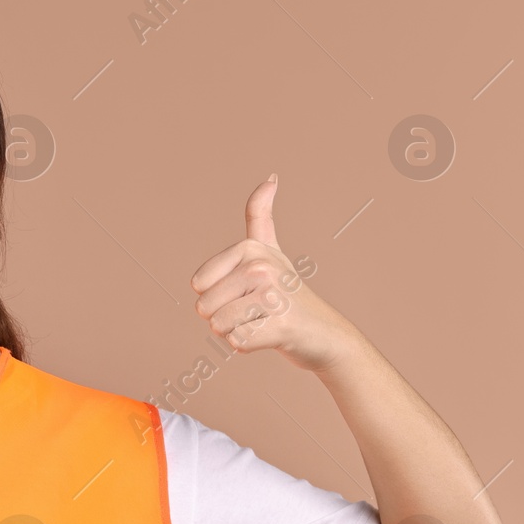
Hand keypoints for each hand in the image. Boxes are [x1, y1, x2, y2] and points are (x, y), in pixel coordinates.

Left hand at [189, 175, 358, 372]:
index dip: (215, 296)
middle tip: (256, 311)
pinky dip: (249, 346)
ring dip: (236, 332)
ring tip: (264, 322)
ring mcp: (273, 296)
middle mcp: (261, 266)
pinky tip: (272, 335)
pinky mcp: (281, 326)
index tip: (245, 291)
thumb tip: (271, 176)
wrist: (324, 333)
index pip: (198, 284)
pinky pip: (237, 343)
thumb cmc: (289, 292)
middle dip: (224, 317)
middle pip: (204, 308)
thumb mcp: (271, 250)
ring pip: (219, 326)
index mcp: (251, 248)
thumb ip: (261, 215)